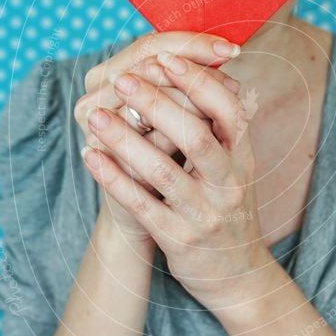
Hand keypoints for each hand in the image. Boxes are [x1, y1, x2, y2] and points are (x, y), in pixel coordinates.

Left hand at [80, 53, 269, 311]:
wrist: (239, 276)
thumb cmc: (230, 210)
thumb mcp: (240, 169)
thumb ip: (227, 128)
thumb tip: (219, 74)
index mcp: (244, 159)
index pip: (229, 112)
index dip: (200, 82)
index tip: (167, 58)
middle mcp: (229, 185)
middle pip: (196, 137)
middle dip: (158, 104)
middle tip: (123, 80)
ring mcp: (205, 214)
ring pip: (164, 172)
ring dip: (127, 140)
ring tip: (96, 116)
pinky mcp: (179, 240)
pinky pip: (143, 206)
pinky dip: (115, 180)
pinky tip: (91, 157)